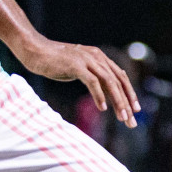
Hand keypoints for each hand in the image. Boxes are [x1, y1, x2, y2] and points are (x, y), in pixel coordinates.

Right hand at [19, 39, 138, 127]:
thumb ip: (93, 77)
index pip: (121, 76)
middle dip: (127, 102)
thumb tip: (107, 93)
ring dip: (118, 101)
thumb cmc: (55, 62)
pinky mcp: (76, 65)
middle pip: (118, 81)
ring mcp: (87, 59)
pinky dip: (99, 96)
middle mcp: (97, 57)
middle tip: (132, 120)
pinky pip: (92, 82)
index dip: (130, 93)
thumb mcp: (79, 69)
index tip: (136, 110)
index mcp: (100, 57)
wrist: (35, 51)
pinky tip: (103, 108)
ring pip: (109, 82)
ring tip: (122, 117)